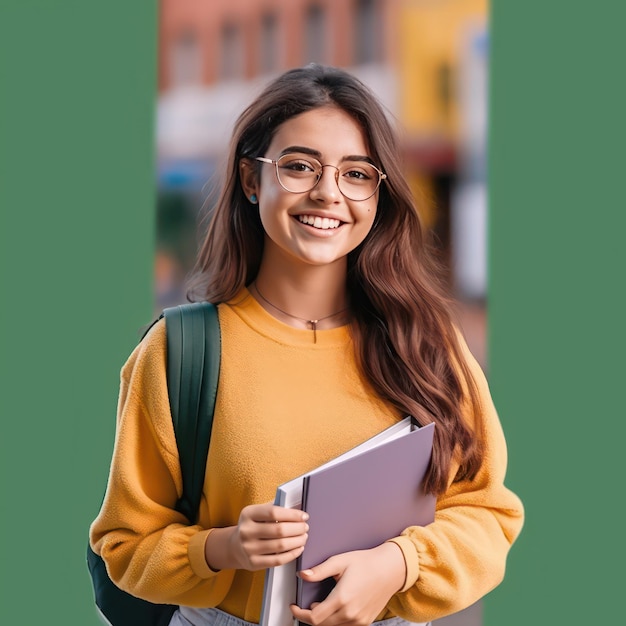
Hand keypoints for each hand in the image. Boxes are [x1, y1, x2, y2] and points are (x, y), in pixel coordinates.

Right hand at [205, 503, 308, 570]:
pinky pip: (277, 560)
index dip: (292, 514)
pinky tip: (298, 548)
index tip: (304, 516)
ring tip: (304, 537)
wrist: (235, 546)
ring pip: (280, 546)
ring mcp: (248, 548)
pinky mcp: (253, 563)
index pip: (273, 512)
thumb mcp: (258, 512)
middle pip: (279, 530)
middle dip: (297, 528)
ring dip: (297, 541)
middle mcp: (246, 531)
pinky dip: (292, 554)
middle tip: (305, 527)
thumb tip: (298, 506)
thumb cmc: (253, 525)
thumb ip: (274, 507)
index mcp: (248, 513)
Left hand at [290, 542, 405, 625]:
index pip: (314, 617)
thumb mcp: (340, 561)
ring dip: (323, 619)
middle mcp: (350, 613)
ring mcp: (358, 620)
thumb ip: (320, 570)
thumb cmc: (367, 562)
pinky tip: (335, 607)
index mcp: (342, 598)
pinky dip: (335, 621)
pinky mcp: (365, 622)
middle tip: (305, 604)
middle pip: (321, 625)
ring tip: (321, 603)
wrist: (390, 569)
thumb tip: (303, 575)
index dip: (300, 614)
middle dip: (310, 616)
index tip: (294, 607)